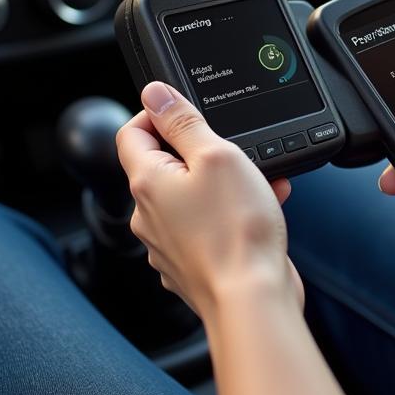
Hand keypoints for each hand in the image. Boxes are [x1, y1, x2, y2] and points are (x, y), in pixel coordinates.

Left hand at [116, 81, 303, 318]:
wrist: (253, 300)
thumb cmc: (236, 232)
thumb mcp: (217, 155)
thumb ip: (183, 122)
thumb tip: (155, 94)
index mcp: (147, 183)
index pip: (131, 133)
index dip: (155, 114)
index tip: (184, 110)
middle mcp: (148, 216)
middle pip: (164, 166)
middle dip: (203, 152)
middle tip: (236, 151)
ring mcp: (168, 244)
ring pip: (192, 197)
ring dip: (225, 183)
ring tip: (261, 183)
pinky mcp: (191, 265)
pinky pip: (207, 226)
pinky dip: (231, 213)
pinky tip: (262, 210)